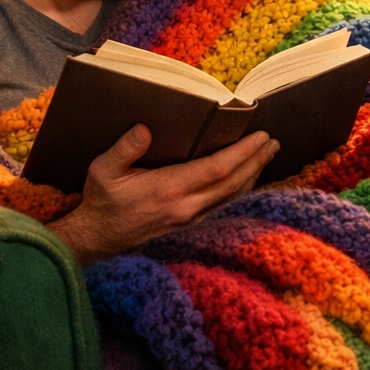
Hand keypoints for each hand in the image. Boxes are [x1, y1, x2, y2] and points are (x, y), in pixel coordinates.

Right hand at [46, 126, 277, 266]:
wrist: (97, 241)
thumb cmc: (102, 202)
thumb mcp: (103, 171)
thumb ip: (125, 148)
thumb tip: (145, 128)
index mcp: (168, 189)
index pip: (216, 169)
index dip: (242, 152)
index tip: (260, 136)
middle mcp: (185, 207)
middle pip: (232, 183)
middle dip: (255, 161)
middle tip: (273, 142)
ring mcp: (189, 220)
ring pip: (231, 197)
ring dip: (252, 175)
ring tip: (266, 156)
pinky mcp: (188, 227)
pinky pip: (222, 206)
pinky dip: (239, 190)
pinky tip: (245, 180)